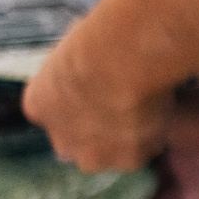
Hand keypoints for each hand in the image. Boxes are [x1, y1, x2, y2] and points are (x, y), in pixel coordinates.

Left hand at [24, 27, 175, 173]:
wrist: (124, 59)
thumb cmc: (99, 39)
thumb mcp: (74, 49)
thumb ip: (77, 69)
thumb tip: (94, 59)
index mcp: (38, 105)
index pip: (56, 113)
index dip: (81, 103)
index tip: (101, 89)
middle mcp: (60, 139)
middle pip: (80, 143)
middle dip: (99, 130)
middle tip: (125, 102)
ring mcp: (94, 155)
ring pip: (113, 151)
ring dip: (127, 136)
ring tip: (148, 106)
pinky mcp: (128, 159)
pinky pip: (145, 149)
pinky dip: (154, 133)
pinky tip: (160, 109)